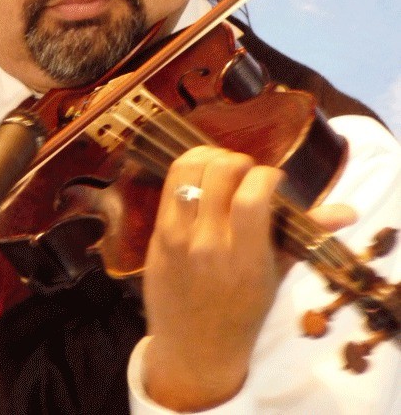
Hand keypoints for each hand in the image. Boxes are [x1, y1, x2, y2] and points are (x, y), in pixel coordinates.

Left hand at [142, 145, 290, 411]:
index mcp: (246, 260)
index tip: (274, 180)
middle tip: (248, 174)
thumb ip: (306, 235)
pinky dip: (189, 168)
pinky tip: (202, 174)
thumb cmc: (244, 311)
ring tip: (224, 168)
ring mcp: (179, 238)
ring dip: (212, 157)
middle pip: (221, 174)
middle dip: (240, 162)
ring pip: (191, 171)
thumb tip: (347, 211)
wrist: (196, 348)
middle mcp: (210, 245)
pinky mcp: (159, 234)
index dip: (266, 175)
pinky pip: (170, 183)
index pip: (252, 198)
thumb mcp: (276, 276)